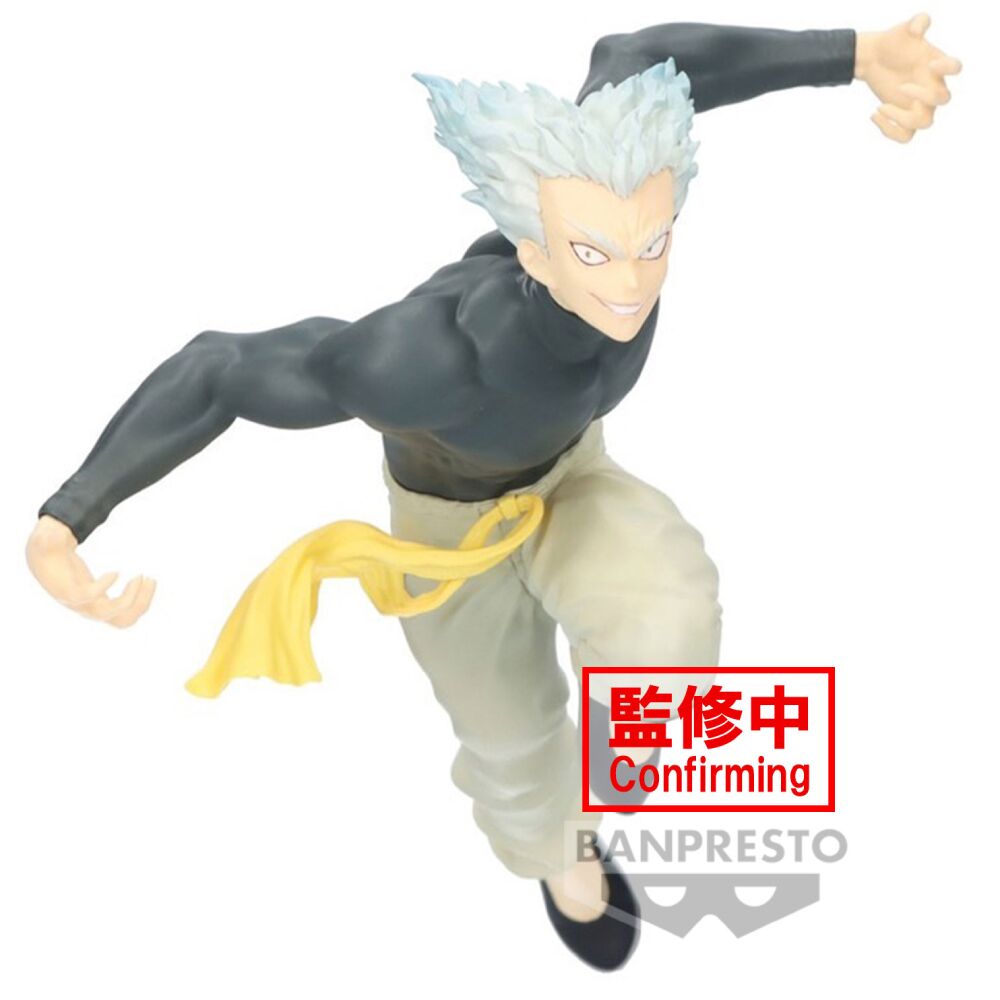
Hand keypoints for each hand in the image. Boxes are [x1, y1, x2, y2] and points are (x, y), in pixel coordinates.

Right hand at [26, 515, 156, 626]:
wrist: (50, 566)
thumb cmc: (50, 553)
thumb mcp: (46, 542)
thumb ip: (49, 537)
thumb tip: (52, 535)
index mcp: (68, 591)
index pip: (84, 598)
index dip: (101, 587)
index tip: (117, 571)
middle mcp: (82, 606)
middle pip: (108, 614)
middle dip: (129, 598)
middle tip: (142, 576)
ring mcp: (95, 609)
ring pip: (123, 620)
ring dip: (140, 603)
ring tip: (150, 580)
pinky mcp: (106, 606)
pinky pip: (127, 614)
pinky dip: (141, 601)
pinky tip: (148, 581)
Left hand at [855, 12, 961, 142]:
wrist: (874, 59)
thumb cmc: (893, 44)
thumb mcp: (903, 30)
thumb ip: (916, 22)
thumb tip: (919, 26)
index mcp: (937, 67)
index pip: (956, 68)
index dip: (948, 68)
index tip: (929, 64)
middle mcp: (932, 88)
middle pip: (944, 99)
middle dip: (923, 95)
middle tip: (900, 87)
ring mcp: (919, 106)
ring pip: (925, 123)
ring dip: (902, 118)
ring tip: (881, 108)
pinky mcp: (903, 118)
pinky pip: (906, 136)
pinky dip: (890, 131)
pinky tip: (874, 114)